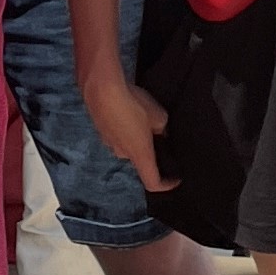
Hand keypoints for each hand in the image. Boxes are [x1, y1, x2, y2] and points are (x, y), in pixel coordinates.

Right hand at [84, 72, 172, 190]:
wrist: (102, 88)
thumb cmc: (133, 105)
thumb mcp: (159, 117)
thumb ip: (163, 131)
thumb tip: (161, 134)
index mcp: (140, 155)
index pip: (153, 183)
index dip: (166, 185)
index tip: (175, 178)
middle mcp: (123, 154)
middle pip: (140, 161)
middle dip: (150, 150)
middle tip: (159, 133)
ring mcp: (108, 142)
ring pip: (127, 145)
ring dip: (136, 137)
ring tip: (141, 116)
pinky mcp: (100, 130)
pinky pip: (116, 134)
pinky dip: (123, 128)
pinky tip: (127, 110)